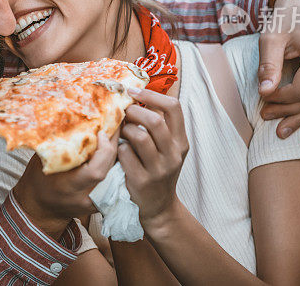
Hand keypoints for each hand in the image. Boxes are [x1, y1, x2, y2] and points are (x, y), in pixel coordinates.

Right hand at [12, 131, 118, 235]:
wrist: (39, 208)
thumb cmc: (37, 180)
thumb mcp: (42, 160)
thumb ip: (60, 144)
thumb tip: (75, 118)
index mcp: (68, 187)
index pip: (96, 171)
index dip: (104, 150)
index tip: (102, 131)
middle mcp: (85, 197)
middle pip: (110, 169)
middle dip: (114, 144)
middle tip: (115, 123)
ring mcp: (95, 202)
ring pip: (116, 173)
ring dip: (117, 152)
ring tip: (116, 132)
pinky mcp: (101, 202)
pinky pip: (114, 178)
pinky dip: (114, 162)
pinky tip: (113, 148)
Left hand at [118, 88, 187, 224]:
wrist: (158, 207)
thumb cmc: (159, 169)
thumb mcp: (168, 148)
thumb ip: (160, 125)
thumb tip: (139, 95)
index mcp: (181, 141)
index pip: (174, 107)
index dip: (152, 95)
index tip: (134, 91)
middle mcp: (173, 154)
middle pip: (154, 121)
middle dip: (134, 112)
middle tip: (124, 112)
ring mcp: (159, 169)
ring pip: (138, 137)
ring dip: (125, 130)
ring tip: (122, 132)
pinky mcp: (142, 180)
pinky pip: (124, 154)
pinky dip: (118, 148)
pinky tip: (119, 151)